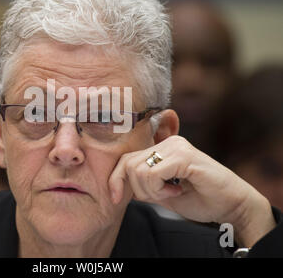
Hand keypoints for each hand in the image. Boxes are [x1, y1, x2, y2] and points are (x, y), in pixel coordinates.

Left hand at [108, 135, 275, 246]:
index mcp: (161, 148)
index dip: (116, 180)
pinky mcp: (184, 156)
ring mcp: (176, 147)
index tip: (116, 199)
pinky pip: (153, 174)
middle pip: (128, 165)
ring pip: (139, 171)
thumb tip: (118, 184)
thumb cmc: (200, 199)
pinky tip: (177, 191)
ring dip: (151, 191)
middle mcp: (168, 142)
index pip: (125, 159)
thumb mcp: (162, 193)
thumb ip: (143, 184)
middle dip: (138, 190)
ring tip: (172, 192)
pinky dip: (159, 190)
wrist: (232, 206)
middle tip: (162, 196)